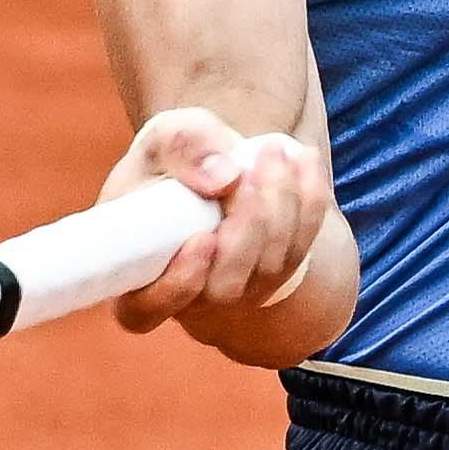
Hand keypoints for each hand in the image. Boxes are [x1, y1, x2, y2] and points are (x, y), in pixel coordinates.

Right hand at [99, 102, 347, 360]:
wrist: (210, 166)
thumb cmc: (171, 161)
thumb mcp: (165, 140)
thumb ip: (183, 148)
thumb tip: (224, 179)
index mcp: (139, 276)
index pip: (144, 309)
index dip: (174, 287)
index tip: (201, 239)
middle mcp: (191, 298)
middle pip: (224, 289)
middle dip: (246, 228)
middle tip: (246, 170)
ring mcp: (239, 292)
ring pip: (270, 268)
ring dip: (280, 207)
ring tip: (273, 152)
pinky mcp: (277, 273)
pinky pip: (302, 247)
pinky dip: (309, 202)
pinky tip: (304, 159)